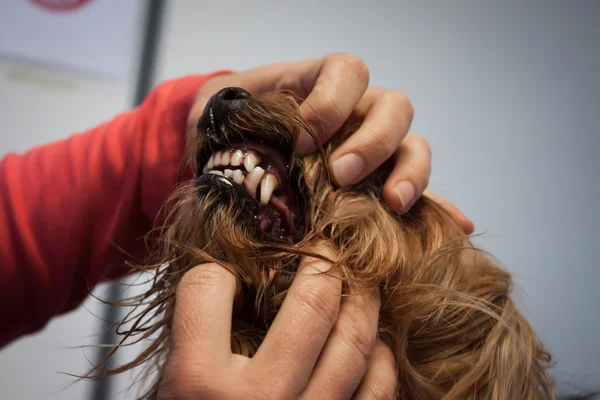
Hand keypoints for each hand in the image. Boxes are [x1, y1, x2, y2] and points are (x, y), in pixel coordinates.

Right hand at [157, 243, 396, 398]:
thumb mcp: (171, 391)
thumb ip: (195, 340)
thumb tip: (231, 277)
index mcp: (197, 384)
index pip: (208, 287)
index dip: (216, 272)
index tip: (228, 276)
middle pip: (310, 306)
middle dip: (324, 264)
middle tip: (328, 249)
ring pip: (354, 343)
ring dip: (364, 303)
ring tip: (361, 283)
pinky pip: (377, 391)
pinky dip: (381, 361)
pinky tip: (374, 345)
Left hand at [189, 53, 473, 233]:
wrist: (229, 162)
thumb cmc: (228, 135)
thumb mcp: (229, 119)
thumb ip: (241, 120)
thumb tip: (247, 129)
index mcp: (321, 86)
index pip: (348, 72)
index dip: (332, 102)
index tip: (301, 141)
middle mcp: (355, 114)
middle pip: (393, 108)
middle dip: (374, 141)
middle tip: (343, 174)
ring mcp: (372, 150)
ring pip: (413, 146)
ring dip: (409, 172)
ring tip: (391, 203)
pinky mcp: (378, 187)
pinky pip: (419, 193)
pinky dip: (440, 208)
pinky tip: (457, 225)